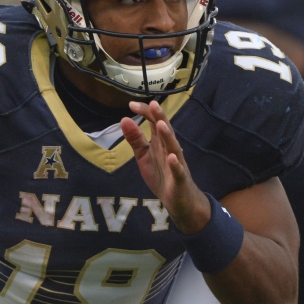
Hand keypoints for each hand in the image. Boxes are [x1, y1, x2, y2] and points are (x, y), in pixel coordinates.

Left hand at [121, 100, 209, 234]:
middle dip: (160, 117)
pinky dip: (176, 164)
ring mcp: (176, 163)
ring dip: (168, 136)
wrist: (178, 200)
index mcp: (160, 142)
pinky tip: (172, 158)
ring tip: (161, 124)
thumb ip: (135, 139)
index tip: (131, 104)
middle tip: (153, 104)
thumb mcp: (143, 156)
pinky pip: (178, 171)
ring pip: (174, 147)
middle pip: (165, 130)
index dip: (145, 113)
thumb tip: (124, 119)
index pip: (153, 122)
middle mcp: (169, 149)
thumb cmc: (161, 174)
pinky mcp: (179, 179)